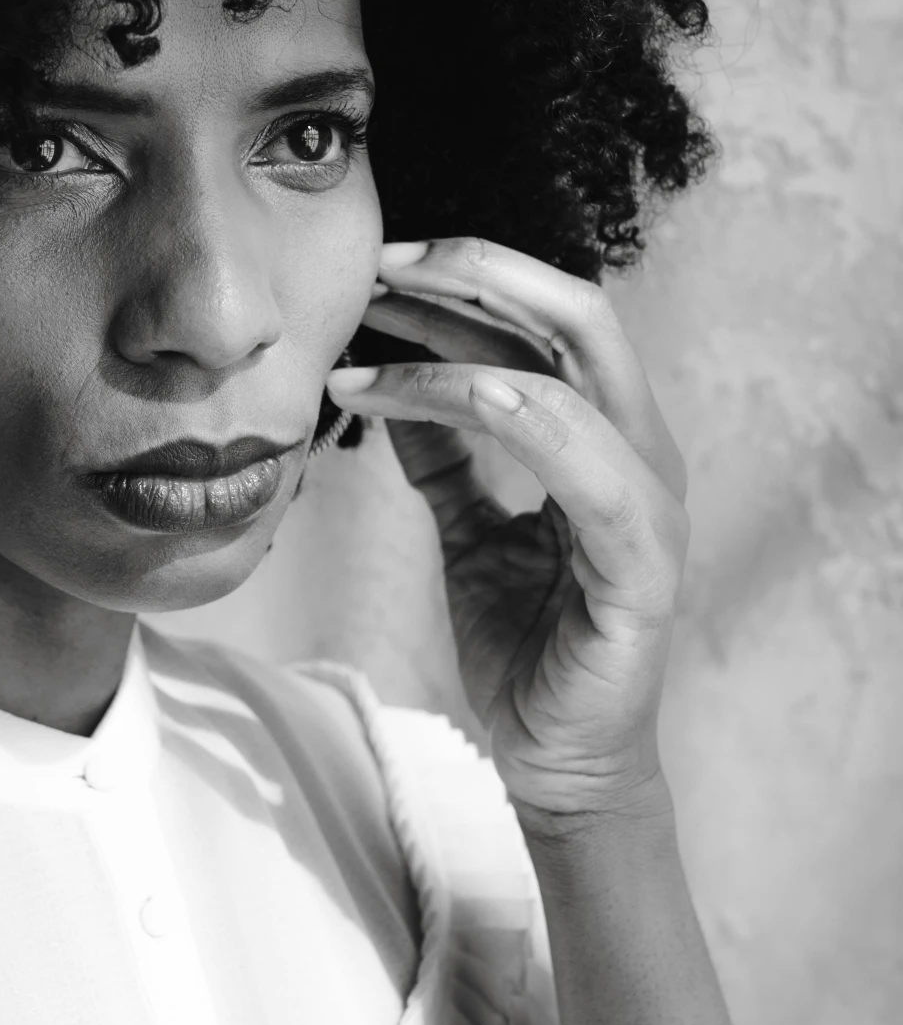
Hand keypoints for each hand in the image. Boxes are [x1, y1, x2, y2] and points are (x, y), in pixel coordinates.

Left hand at [326, 236, 689, 828]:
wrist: (557, 761)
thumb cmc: (525, 647)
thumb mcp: (465, 528)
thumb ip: (441, 453)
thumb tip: (385, 379)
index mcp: (605, 436)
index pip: (547, 322)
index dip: (468, 282)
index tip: (378, 271)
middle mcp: (638, 452)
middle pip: (579, 316)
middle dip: (477, 273)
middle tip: (382, 263)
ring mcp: (650, 505)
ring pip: (575, 375)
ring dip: (465, 342)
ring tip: (374, 335)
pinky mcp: (644, 565)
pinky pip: (589, 471)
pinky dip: (515, 417)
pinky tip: (447, 391)